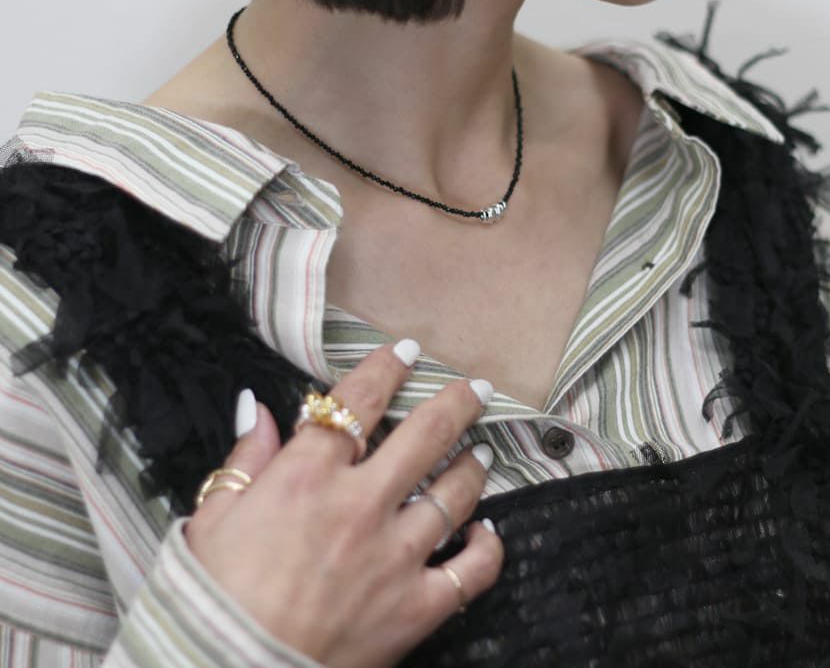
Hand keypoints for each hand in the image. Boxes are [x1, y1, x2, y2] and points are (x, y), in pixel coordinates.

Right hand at [184, 339, 503, 667]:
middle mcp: (360, 504)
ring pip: (454, 494)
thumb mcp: (214, 516)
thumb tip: (258, 409)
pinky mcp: (414, 608)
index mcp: (308, 476)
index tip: (408, 352)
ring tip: (479, 453)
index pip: (359, 401)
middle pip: (426, 435)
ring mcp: (394, 556)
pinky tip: (486, 533)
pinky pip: (470, 573)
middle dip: (456, 403)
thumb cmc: (213, 597)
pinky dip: (486, 550)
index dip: (388, 368)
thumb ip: (246, 458)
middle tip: (474, 388)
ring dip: (472, 467)